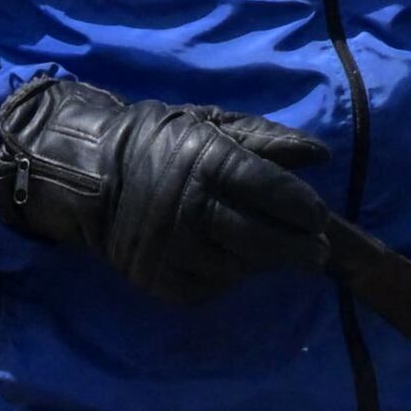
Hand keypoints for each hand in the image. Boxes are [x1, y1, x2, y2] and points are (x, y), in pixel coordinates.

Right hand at [0, 74, 333, 304]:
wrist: (89, 178)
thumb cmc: (160, 143)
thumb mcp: (210, 124)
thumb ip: (266, 139)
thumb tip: (322, 155)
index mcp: (210, 162)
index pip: (275, 192)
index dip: (305, 209)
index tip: (318, 217)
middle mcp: (193, 209)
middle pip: (266, 242)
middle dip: (302, 249)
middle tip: (318, 251)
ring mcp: (176, 251)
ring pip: (243, 268)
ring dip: (264, 262)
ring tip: (271, 250)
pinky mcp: (164, 282)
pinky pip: (214, 286)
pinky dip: (230, 275)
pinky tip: (228, 258)